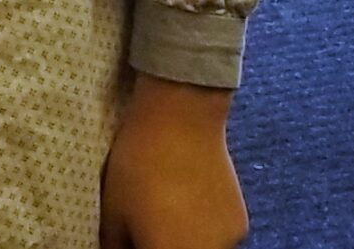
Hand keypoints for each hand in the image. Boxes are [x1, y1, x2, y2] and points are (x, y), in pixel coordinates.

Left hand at [101, 74, 246, 248]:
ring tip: (163, 208)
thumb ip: (115, 243)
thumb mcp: (113, 208)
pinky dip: (200, 229)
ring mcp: (229, 242)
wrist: (183, 117)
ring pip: (199, 248)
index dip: (137, 247)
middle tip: (142, 222)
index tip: (128, 237)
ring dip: (181, 239)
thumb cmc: (139, 163)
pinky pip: (215, 237)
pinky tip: (185, 199)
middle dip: (159, 244)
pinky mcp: (241, 223)